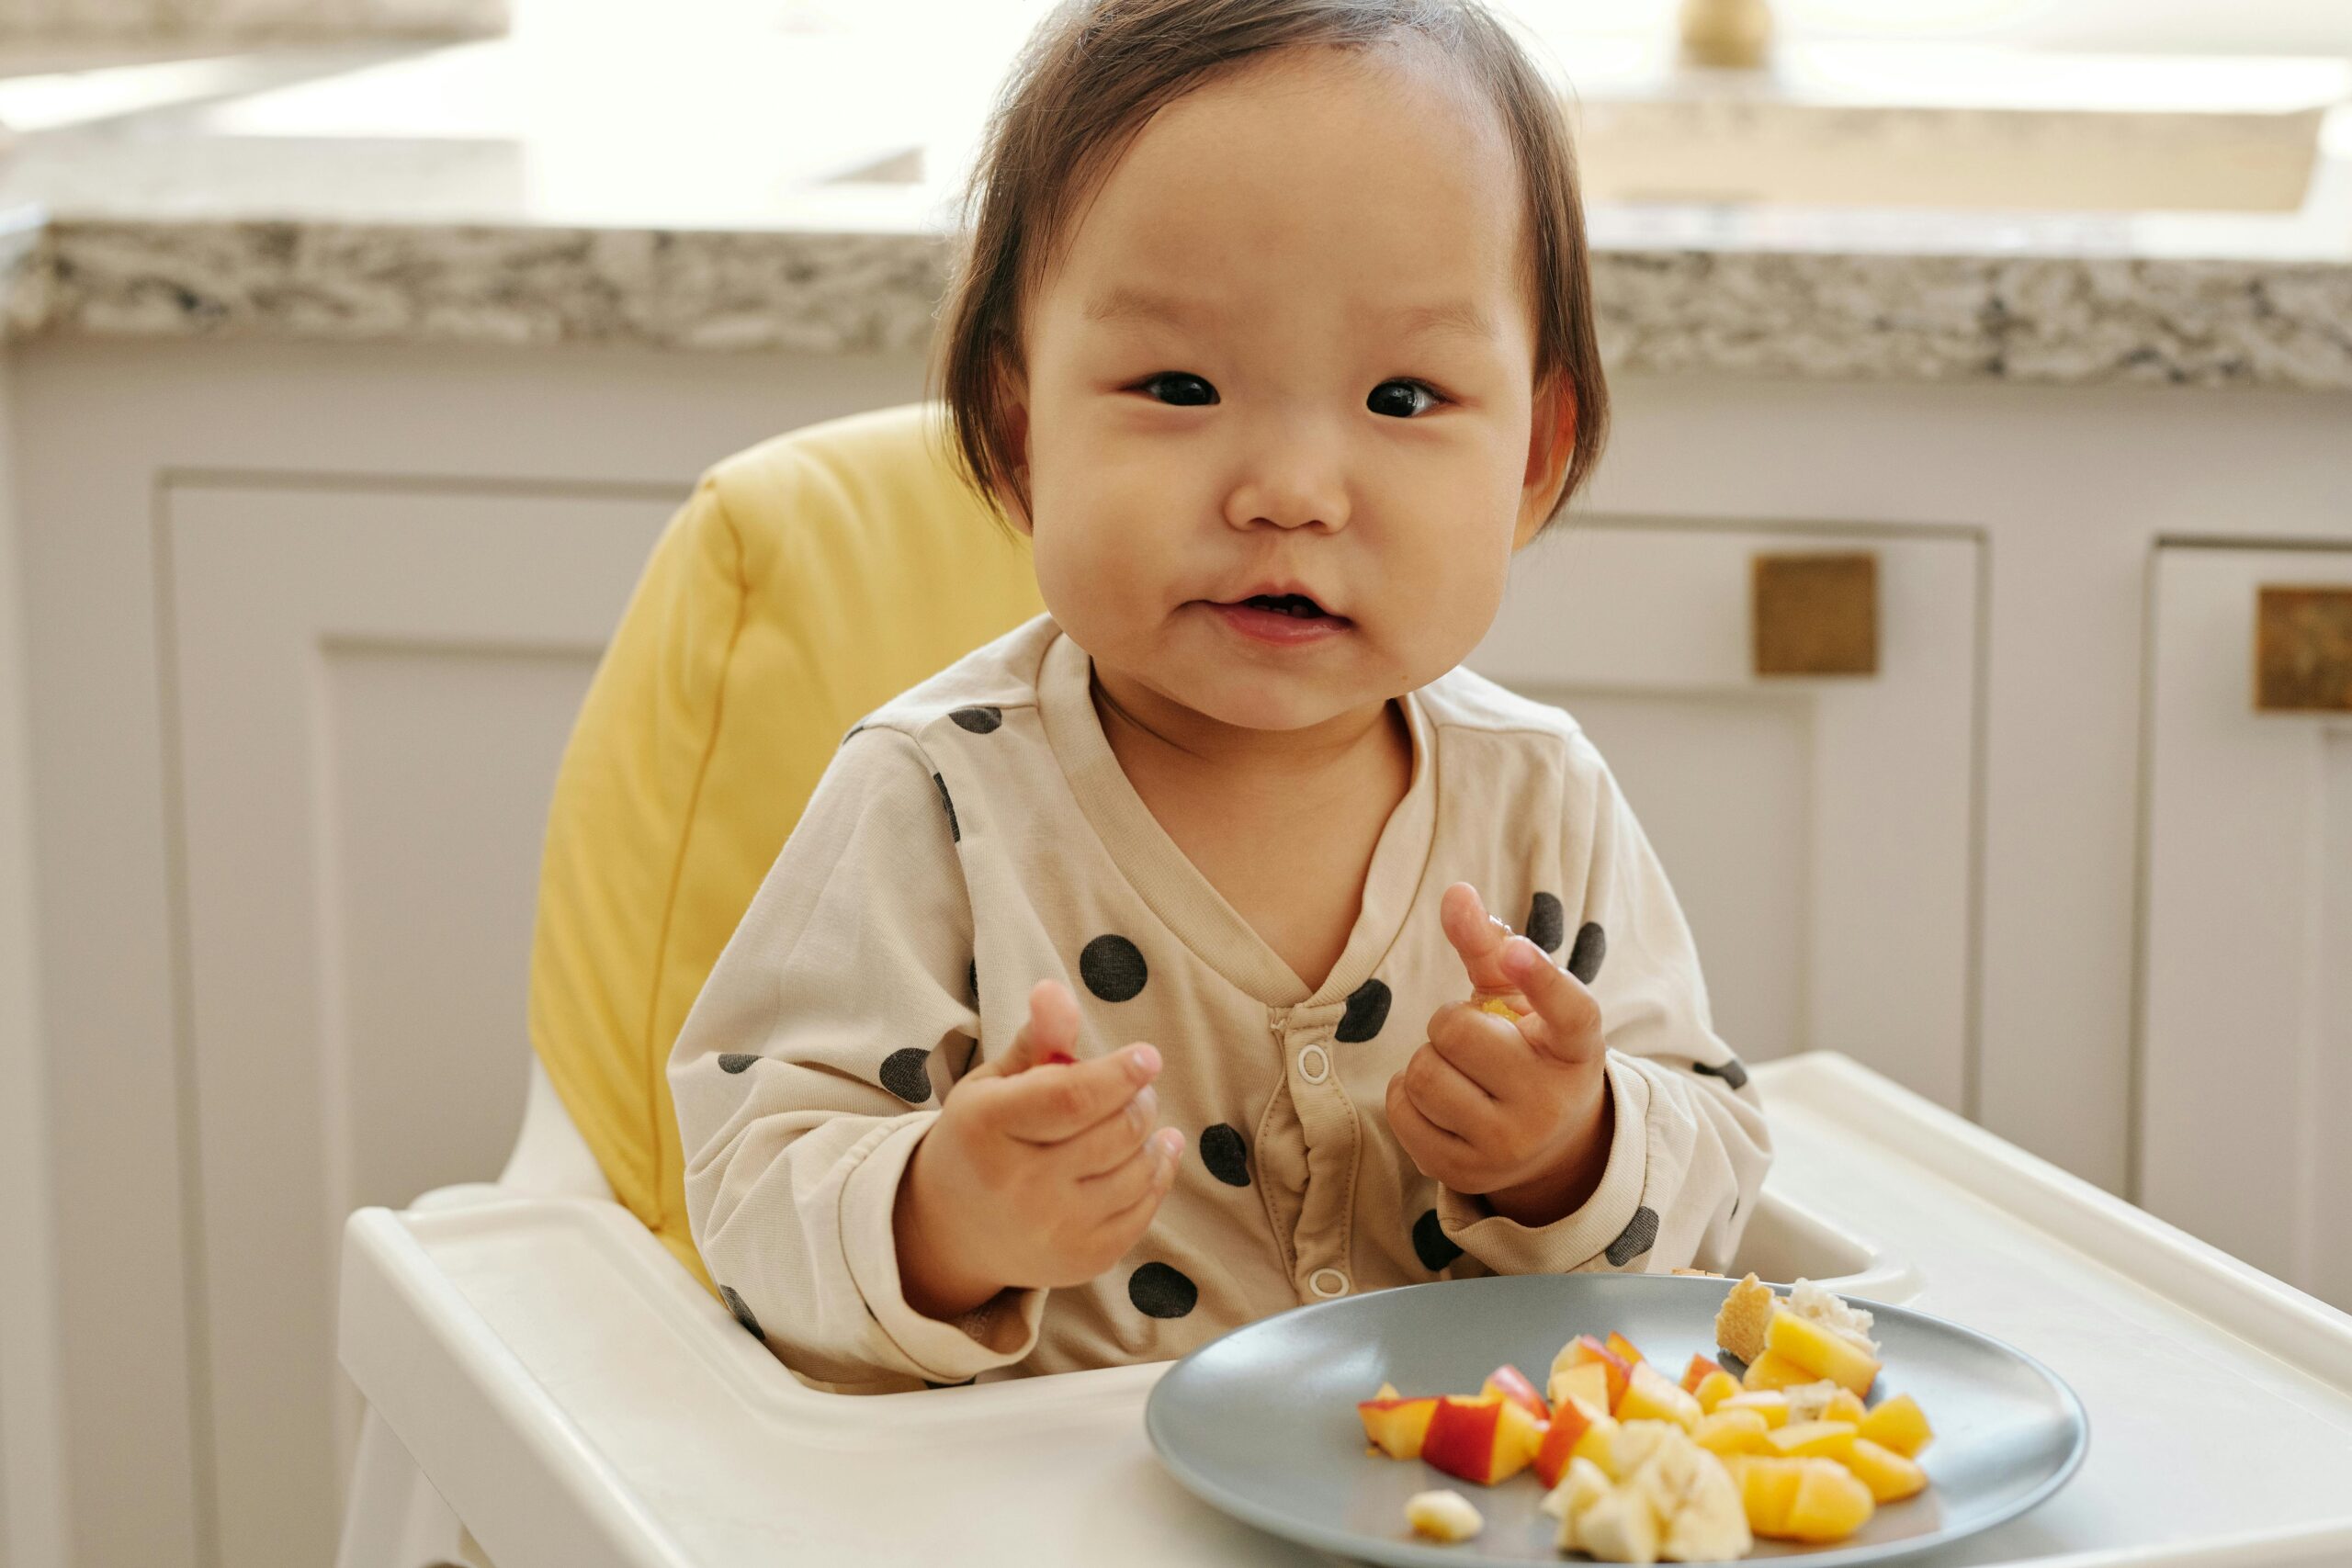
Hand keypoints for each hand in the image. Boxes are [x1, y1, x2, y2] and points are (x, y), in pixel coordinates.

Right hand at [894, 979, 1183, 1319]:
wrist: (952, 1232)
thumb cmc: (981, 1141)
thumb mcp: (994, 1085)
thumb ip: (1034, 1040)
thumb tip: (1054, 990)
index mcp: (988, 1128)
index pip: (1072, 1097)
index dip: (1120, 1074)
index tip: (1147, 1057)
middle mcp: (1018, 1184)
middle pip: (1114, 1132)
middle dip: (1138, 1100)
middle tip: (1136, 1087)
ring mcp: (1052, 1229)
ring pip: (1136, 1170)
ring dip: (1152, 1136)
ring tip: (1141, 1117)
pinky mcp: (1082, 1260)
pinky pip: (1143, 1210)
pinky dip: (1157, 1174)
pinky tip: (1153, 1152)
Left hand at [1386, 883, 1613, 1227]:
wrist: (1545, 1146)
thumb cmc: (1526, 1051)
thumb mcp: (1521, 1001)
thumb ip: (1490, 946)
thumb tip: (1456, 893)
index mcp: (1577, 1048)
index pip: (1569, 1010)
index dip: (1541, 978)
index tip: (1517, 952)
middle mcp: (1552, 1101)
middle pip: (1457, 1031)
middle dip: (1451, 1022)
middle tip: (1474, 1039)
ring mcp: (1510, 1145)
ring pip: (1423, 1072)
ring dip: (1428, 1059)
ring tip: (1459, 1071)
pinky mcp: (1464, 1173)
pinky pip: (1400, 1109)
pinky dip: (1406, 1094)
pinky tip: (1439, 1100)